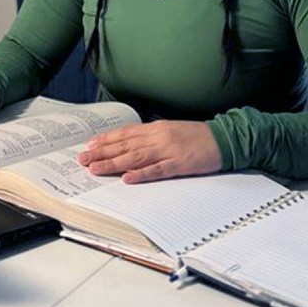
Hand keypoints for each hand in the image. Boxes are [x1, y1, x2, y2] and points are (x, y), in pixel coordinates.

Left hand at [77, 121, 221, 183]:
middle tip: (83, 160)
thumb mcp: (171, 130)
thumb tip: (130, 144)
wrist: (224, 138)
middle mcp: (159, 137)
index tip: (89, 146)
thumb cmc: (198, 136)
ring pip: (136, 157)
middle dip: (102, 153)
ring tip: (96, 169)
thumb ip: (152, 136)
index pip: (125, 134)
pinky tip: (128, 178)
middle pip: (125, 146)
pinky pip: (158, 170)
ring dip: (114, 163)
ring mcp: (169, 150)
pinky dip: (142, 174)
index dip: (106, 140)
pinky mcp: (180, 164)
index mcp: (157, 128)